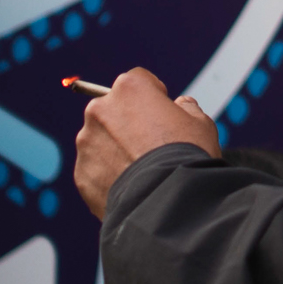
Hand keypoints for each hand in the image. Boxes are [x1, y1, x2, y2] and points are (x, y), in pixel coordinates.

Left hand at [74, 68, 219, 217]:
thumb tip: (182, 105)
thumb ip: (187, 108)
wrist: (166, 202)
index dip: (154, 97)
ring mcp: (87, 141)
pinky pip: (95, 169)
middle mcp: (100, 109)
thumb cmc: (187, 156)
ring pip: (101, 140)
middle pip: (114, 109)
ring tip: (141, 171)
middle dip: (129, 123)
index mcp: (129, 88)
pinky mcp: (81, 172)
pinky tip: (131, 187)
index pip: (138, 81)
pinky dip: (108, 176)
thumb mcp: (200, 123)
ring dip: (115, 149)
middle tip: (150, 146)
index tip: (163, 116)